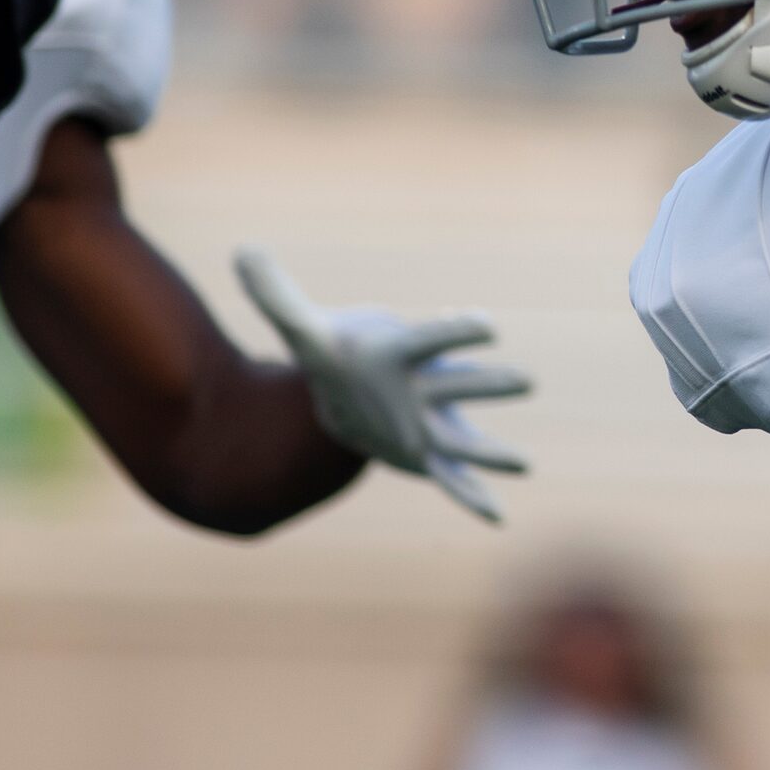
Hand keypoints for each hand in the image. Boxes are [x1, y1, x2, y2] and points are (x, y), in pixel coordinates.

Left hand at [234, 248, 531, 521]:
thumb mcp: (303, 332)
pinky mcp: (428, 456)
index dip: (456, 332)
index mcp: (401, 355)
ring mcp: (430, 424)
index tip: (485, 324)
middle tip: (526, 380)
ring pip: (464, 440)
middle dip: (491, 385)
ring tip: (524, 465)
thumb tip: (243, 251)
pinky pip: (454, 480)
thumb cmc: (337, 355)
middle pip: (461, 388)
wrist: (350, 392)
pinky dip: (474, 497)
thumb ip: (277, 296)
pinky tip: (496, 519)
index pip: (432, 340)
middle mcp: (424, 389)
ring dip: (492, 453)